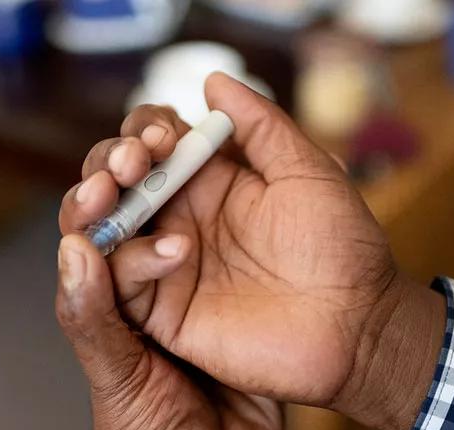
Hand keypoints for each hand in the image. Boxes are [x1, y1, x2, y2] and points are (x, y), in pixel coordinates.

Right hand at [59, 74, 443, 429]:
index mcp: (211, 184)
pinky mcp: (166, 313)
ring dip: (96, 205)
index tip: (164, 135)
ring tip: (114, 191)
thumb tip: (213, 81)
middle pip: (117, 182)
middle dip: (111, 160)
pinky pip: (124, 284)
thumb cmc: (342, 246)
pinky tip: (176, 250)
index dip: (146, 131)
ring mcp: (170, 267)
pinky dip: (132, 261)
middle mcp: (182, 221)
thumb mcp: (306, 170)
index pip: (154, 144)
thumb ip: (260, 124)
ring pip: (106, 229)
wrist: (357, 324)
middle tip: (135, 161)